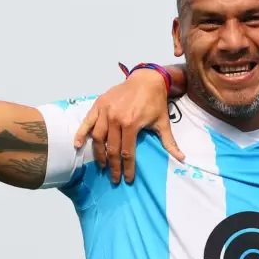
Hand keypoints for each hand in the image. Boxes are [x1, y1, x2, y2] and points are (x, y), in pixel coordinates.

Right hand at [74, 69, 184, 184]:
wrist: (146, 79)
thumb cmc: (155, 101)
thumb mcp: (163, 122)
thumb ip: (169, 142)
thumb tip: (181, 158)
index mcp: (131, 123)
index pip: (127, 152)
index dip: (127, 168)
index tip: (128, 179)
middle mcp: (115, 118)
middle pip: (111, 149)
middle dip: (113, 166)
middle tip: (114, 178)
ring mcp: (105, 111)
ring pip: (97, 138)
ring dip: (98, 154)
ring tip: (102, 165)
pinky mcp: (99, 105)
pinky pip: (86, 122)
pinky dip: (80, 134)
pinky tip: (77, 145)